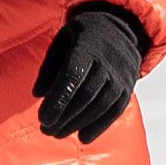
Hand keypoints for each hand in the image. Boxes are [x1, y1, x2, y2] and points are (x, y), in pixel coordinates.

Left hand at [34, 1, 148, 142]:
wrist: (122, 27)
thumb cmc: (83, 36)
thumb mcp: (62, 40)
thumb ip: (49, 67)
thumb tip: (37, 95)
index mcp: (87, 45)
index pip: (73, 75)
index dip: (58, 99)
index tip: (43, 118)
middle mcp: (108, 61)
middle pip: (86, 94)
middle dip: (64, 116)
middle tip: (46, 129)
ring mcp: (121, 75)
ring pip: (100, 105)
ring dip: (78, 124)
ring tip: (58, 134)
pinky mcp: (128, 87)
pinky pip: (115, 110)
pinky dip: (100, 126)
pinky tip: (83, 137)